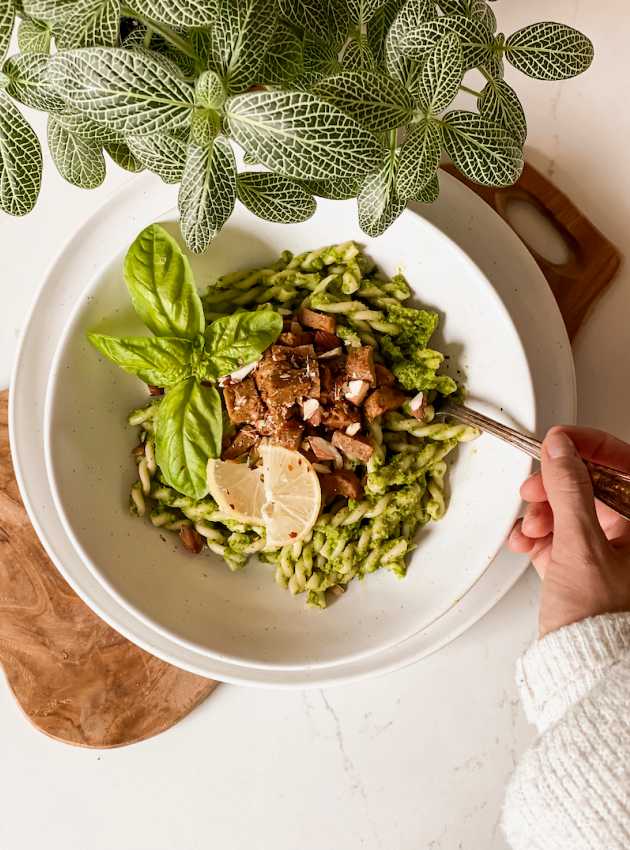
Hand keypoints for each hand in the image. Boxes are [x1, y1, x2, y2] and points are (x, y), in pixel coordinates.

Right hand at [508, 426, 629, 637]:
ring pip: (570, 511)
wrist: (584, 672)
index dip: (587, 446)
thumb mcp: (581, 546)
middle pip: (590, 486)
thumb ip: (569, 491)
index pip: (622, 463)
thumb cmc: (599, 622)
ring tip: (529, 529)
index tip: (557, 441)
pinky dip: (538, 537)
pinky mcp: (582, 569)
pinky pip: (558, 537)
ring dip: (541, 514)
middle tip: (533, 490)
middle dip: (555, 487)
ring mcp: (607, 552)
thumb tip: (559, 450)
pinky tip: (525, 544)